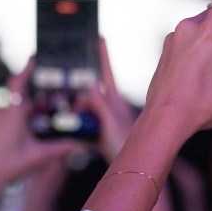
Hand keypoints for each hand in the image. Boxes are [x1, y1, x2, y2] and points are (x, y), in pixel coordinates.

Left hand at [0, 59, 79, 210]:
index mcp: (12, 113)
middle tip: (54, 106)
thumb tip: (79, 145)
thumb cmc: (7, 166)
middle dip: (39, 102)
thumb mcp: (38, 156)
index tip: (35, 57)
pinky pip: (8, 116)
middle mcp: (2, 112)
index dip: (27, 68)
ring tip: (44, 122)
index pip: (18, 82)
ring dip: (30, 112)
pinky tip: (30, 131)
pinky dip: (21, 119)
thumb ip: (61, 149)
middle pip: (24, 99)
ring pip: (16, 108)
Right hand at [85, 37, 137, 161]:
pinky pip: (87, 118)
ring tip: (79, 117)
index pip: (106, 72)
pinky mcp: (102, 130)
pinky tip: (80, 126)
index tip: (99, 37)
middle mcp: (112, 106)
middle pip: (94, 88)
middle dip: (86, 83)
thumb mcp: (111, 125)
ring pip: (88, 104)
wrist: (132, 173)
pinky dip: (80, 120)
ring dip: (80, 108)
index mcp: (115, 101)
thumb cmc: (126, 150)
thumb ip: (101, 105)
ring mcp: (107, 117)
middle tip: (82, 82)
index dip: (102, 55)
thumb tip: (91, 84)